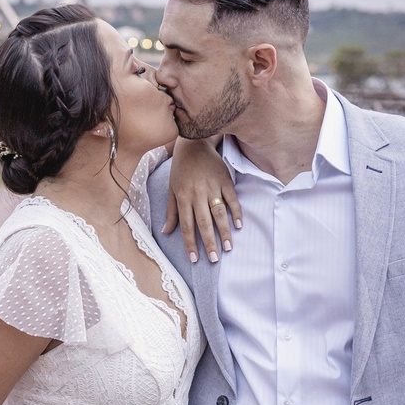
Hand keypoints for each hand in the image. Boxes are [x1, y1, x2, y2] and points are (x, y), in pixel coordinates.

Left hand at [162, 137, 240, 262]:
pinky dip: (236, 212)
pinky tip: (239, 225)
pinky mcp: (225, 180)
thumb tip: (166, 232)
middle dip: (209, 242)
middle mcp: (197, 194)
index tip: (195, 259)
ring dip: (224, 231)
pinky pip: (231, 198)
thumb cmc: (181, 169)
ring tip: (228, 248)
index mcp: (183, 197)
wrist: (194, 144)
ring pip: (219, 213)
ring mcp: (212, 187)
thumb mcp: (172, 189)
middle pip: (204, 222)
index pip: (187, 226)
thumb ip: (171, 211)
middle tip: (215, 259)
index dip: (190, 243)